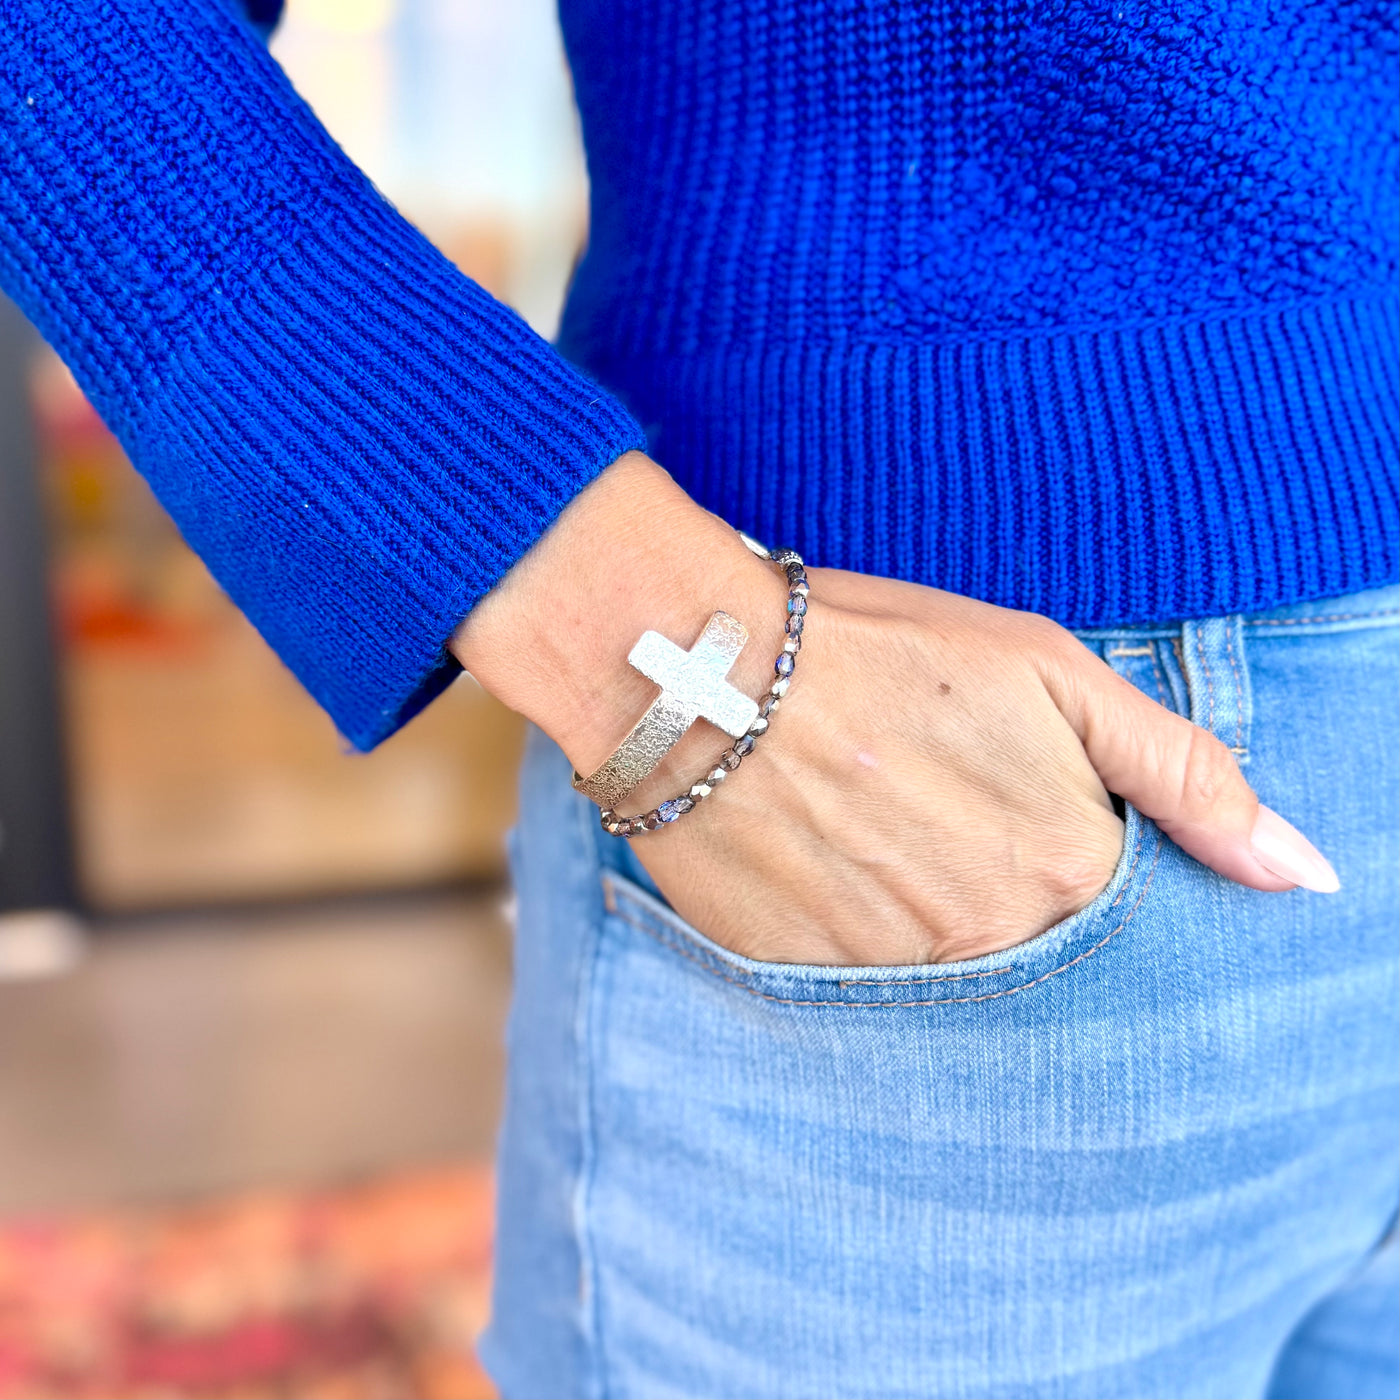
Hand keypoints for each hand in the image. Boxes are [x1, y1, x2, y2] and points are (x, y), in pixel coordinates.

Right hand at [454, 454, 1338, 965]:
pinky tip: (824, 859)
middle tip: (930, 807)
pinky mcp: (804, 984)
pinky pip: (861, 987)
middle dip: (995, 880)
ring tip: (872, 824)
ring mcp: (891, 973)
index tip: (1007, 802)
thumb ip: (1184, 773)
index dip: (1066, 844)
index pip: (1117, 909)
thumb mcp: (1050, 673)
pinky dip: (853, 929)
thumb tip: (1301, 875)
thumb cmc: (877, 650)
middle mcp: (988, 941)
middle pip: (1033, 946)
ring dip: (922, 906)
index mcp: (1065, 868)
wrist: (694, 669)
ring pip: (948, 971)